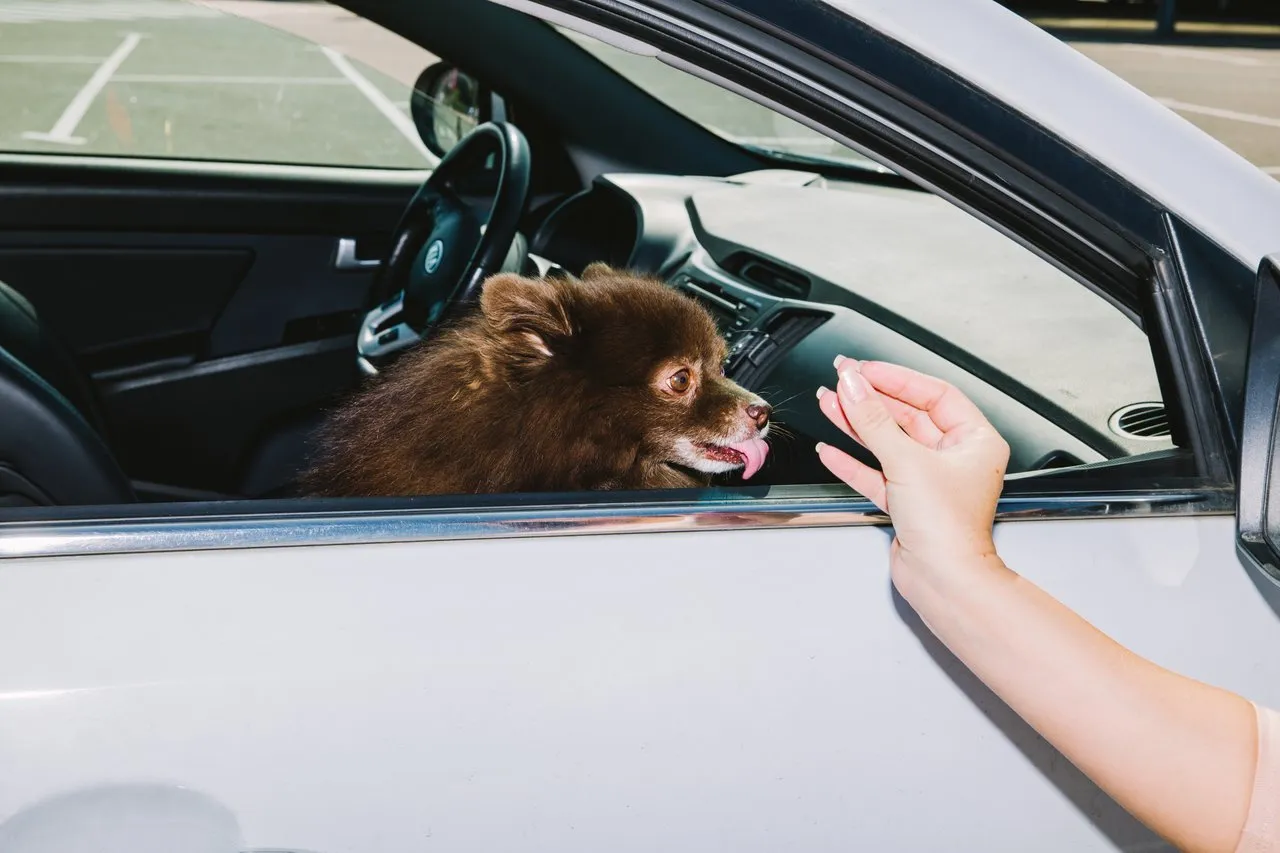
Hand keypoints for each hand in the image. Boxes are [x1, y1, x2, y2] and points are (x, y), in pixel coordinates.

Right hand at [815, 358, 1010, 587]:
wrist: (943, 581)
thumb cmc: (949, 529)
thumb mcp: (908, 461)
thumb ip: (874, 421)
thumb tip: (855, 386)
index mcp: (975, 441)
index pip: (934, 394)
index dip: (897, 379)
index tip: (866, 370)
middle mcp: (955, 459)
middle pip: (908, 416)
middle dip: (871, 399)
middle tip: (843, 381)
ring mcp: (929, 481)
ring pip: (888, 443)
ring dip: (857, 424)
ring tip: (830, 403)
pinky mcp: (907, 503)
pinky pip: (877, 473)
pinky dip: (854, 462)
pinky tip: (832, 450)